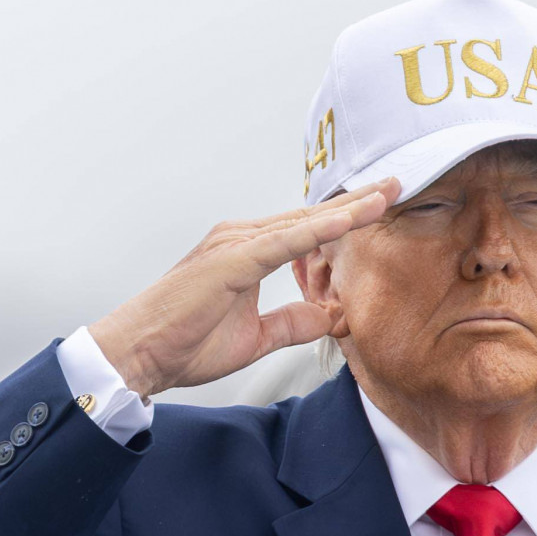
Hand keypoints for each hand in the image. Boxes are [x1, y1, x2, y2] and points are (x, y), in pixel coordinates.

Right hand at [89, 178, 400, 397]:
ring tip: (386, 194)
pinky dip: (318, 231)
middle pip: (310, 215)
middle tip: (397, 181)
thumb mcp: (256, 338)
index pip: (307, 230)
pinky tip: (348, 221)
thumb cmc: (183, 343)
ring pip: (303, 222)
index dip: (346, 217)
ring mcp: (234, 245)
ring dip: (347, 209)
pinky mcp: (230, 262)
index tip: (383, 204)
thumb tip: (328, 317)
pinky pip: (284, 242)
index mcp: (247, 252)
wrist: (138, 354)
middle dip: (357, 200)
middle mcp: (241, 239)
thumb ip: (292, 324)